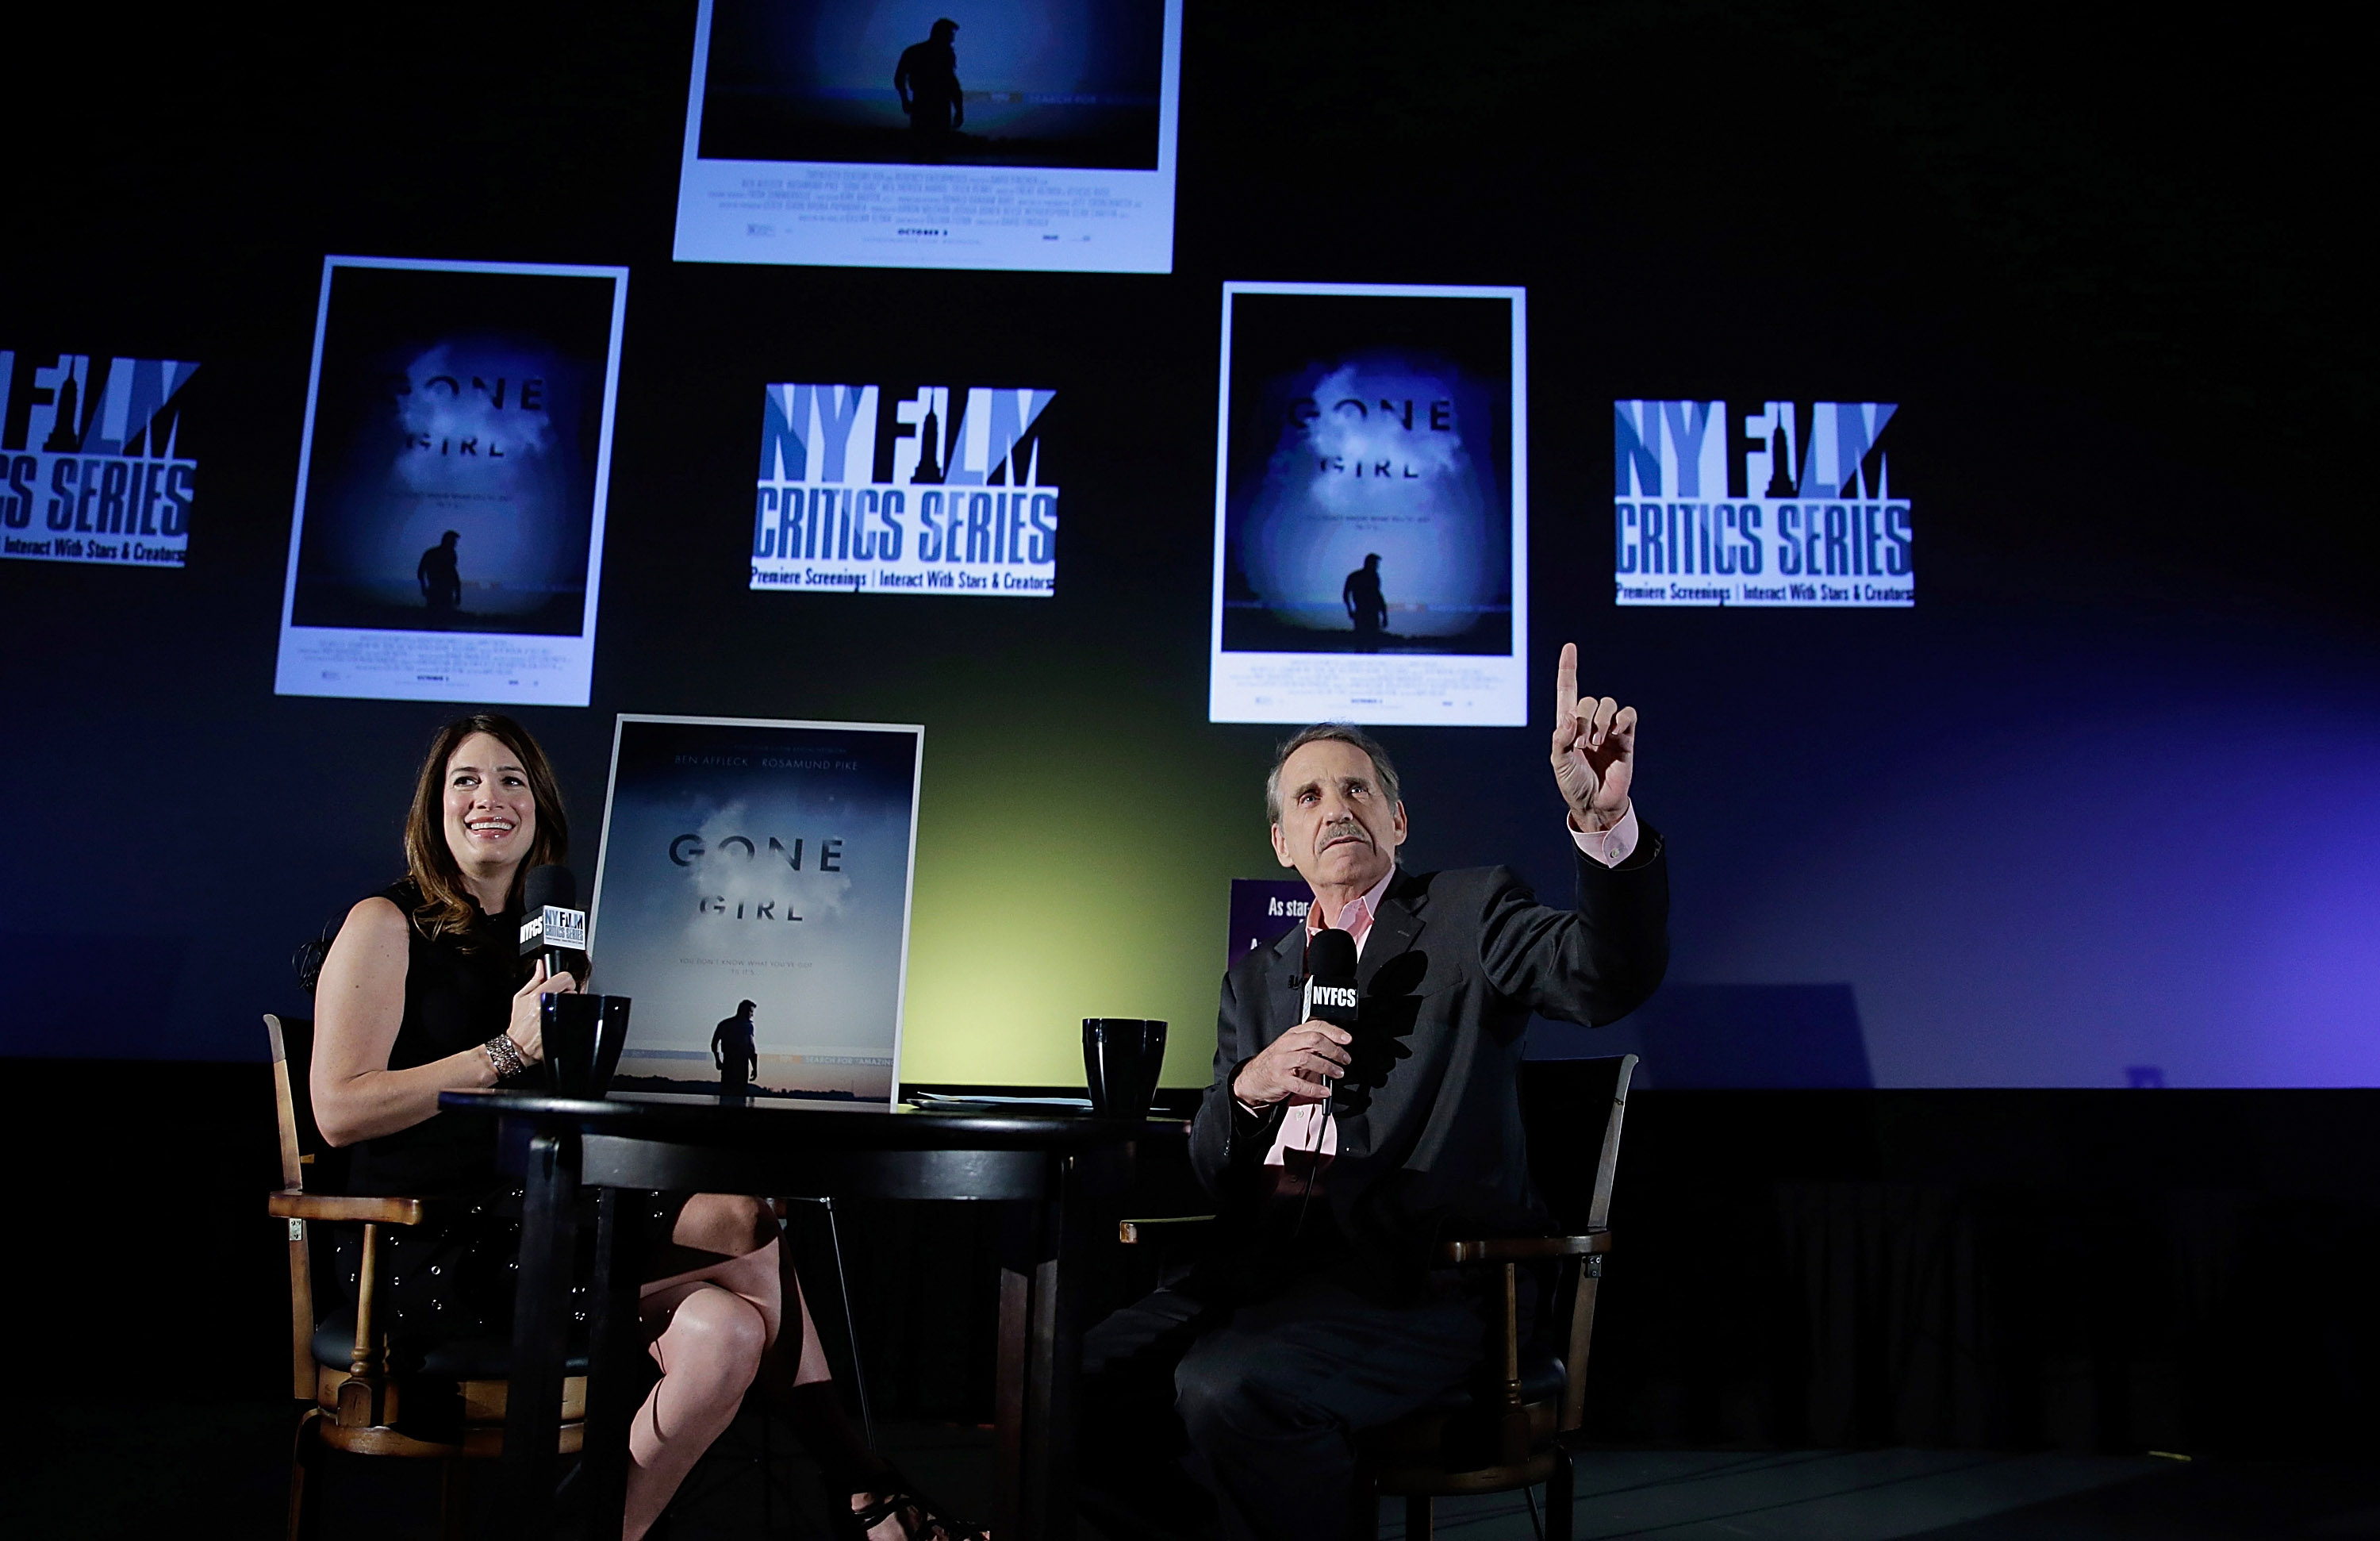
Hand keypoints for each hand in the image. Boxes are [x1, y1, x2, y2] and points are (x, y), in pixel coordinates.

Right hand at [505, 958, 575, 1065]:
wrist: (520, 1046)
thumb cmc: (519, 1022)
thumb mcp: (521, 997)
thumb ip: (535, 980)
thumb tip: (541, 965)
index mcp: (539, 995)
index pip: (565, 978)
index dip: (564, 980)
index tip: (561, 985)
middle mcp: (550, 1006)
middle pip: (573, 990)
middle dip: (566, 994)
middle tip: (556, 1001)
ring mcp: (559, 1018)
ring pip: (576, 1003)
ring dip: (569, 1006)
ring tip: (556, 1011)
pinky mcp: (565, 1027)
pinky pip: (576, 1016)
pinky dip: (571, 1016)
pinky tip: (559, 1019)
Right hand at [1233, 1019, 1352, 1107]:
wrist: (1252, 1078)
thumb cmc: (1276, 1063)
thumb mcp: (1292, 1048)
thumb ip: (1311, 1046)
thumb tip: (1338, 1048)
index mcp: (1292, 1035)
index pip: (1315, 1026)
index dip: (1334, 1031)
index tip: (1347, 1039)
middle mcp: (1286, 1045)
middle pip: (1314, 1040)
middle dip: (1333, 1049)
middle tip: (1345, 1059)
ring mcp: (1282, 1062)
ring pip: (1308, 1059)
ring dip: (1327, 1067)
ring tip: (1338, 1073)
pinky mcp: (1279, 1079)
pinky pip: (1300, 1084)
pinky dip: (1315, 1088)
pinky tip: (1325, 1091)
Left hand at [1550, 641, 1636, 830]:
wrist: (1597, 804)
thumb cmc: (1574, 785)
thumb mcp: (1559, 763)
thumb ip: (1561, 739)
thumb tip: (1570, 717)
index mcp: (1567, 726)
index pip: (1567, 691)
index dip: (1568, 669)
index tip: (1569, 647)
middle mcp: (1587, 723)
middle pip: (1588, 700)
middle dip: (1584, 719)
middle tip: (1583, 744)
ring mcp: (1607, 729)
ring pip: (1607, 703)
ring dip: (1601, 720)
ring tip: (1598, 743)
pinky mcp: (1625, 738)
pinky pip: (1627, 715)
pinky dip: (1622, 718)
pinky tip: (1615, 733)